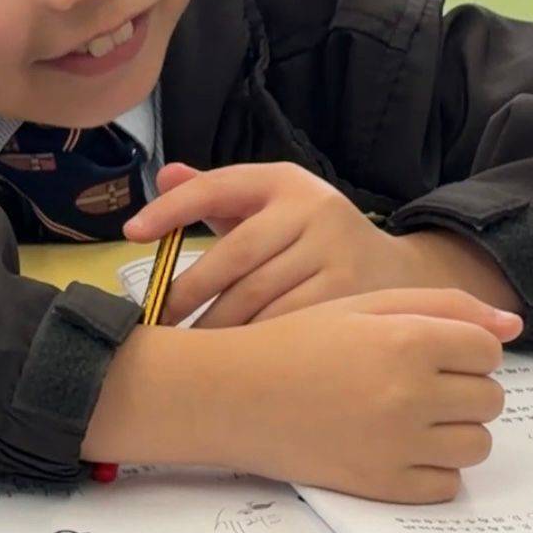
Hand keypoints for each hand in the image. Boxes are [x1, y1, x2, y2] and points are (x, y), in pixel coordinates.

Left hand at [124, 162, 520, 327]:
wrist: (400, 277)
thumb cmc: (311, 244)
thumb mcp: (270, 209)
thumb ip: (216, 194)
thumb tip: (163, 174)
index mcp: (284, 181)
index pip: (216, 189)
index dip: (170, 210)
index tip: (131, 233)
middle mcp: (312, 207)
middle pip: (232, 256)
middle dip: (188, 294)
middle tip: (159, 322)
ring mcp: (334, 250)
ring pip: (255, 296)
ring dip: (216, 326)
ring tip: (189, 347)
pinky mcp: (349, 293)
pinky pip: (283, 323)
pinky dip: (252, 342)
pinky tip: (234, 358)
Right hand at [214, 288, 521, 502]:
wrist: (233, 395)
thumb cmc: (296, 342)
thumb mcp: (364, 305)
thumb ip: (443, 306)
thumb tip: (512, 325)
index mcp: (409, 339)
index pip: (488, 351)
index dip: (464, 348)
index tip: (430, 349)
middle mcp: (412, 394)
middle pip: (490, 399)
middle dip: (463, 388)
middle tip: (416, 381)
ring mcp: (399, 444)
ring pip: (477, 444)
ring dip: (454, 429)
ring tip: (409, 414)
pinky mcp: (383, 485)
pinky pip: (447, 484)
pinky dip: (432, 468)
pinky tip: (396, 445)